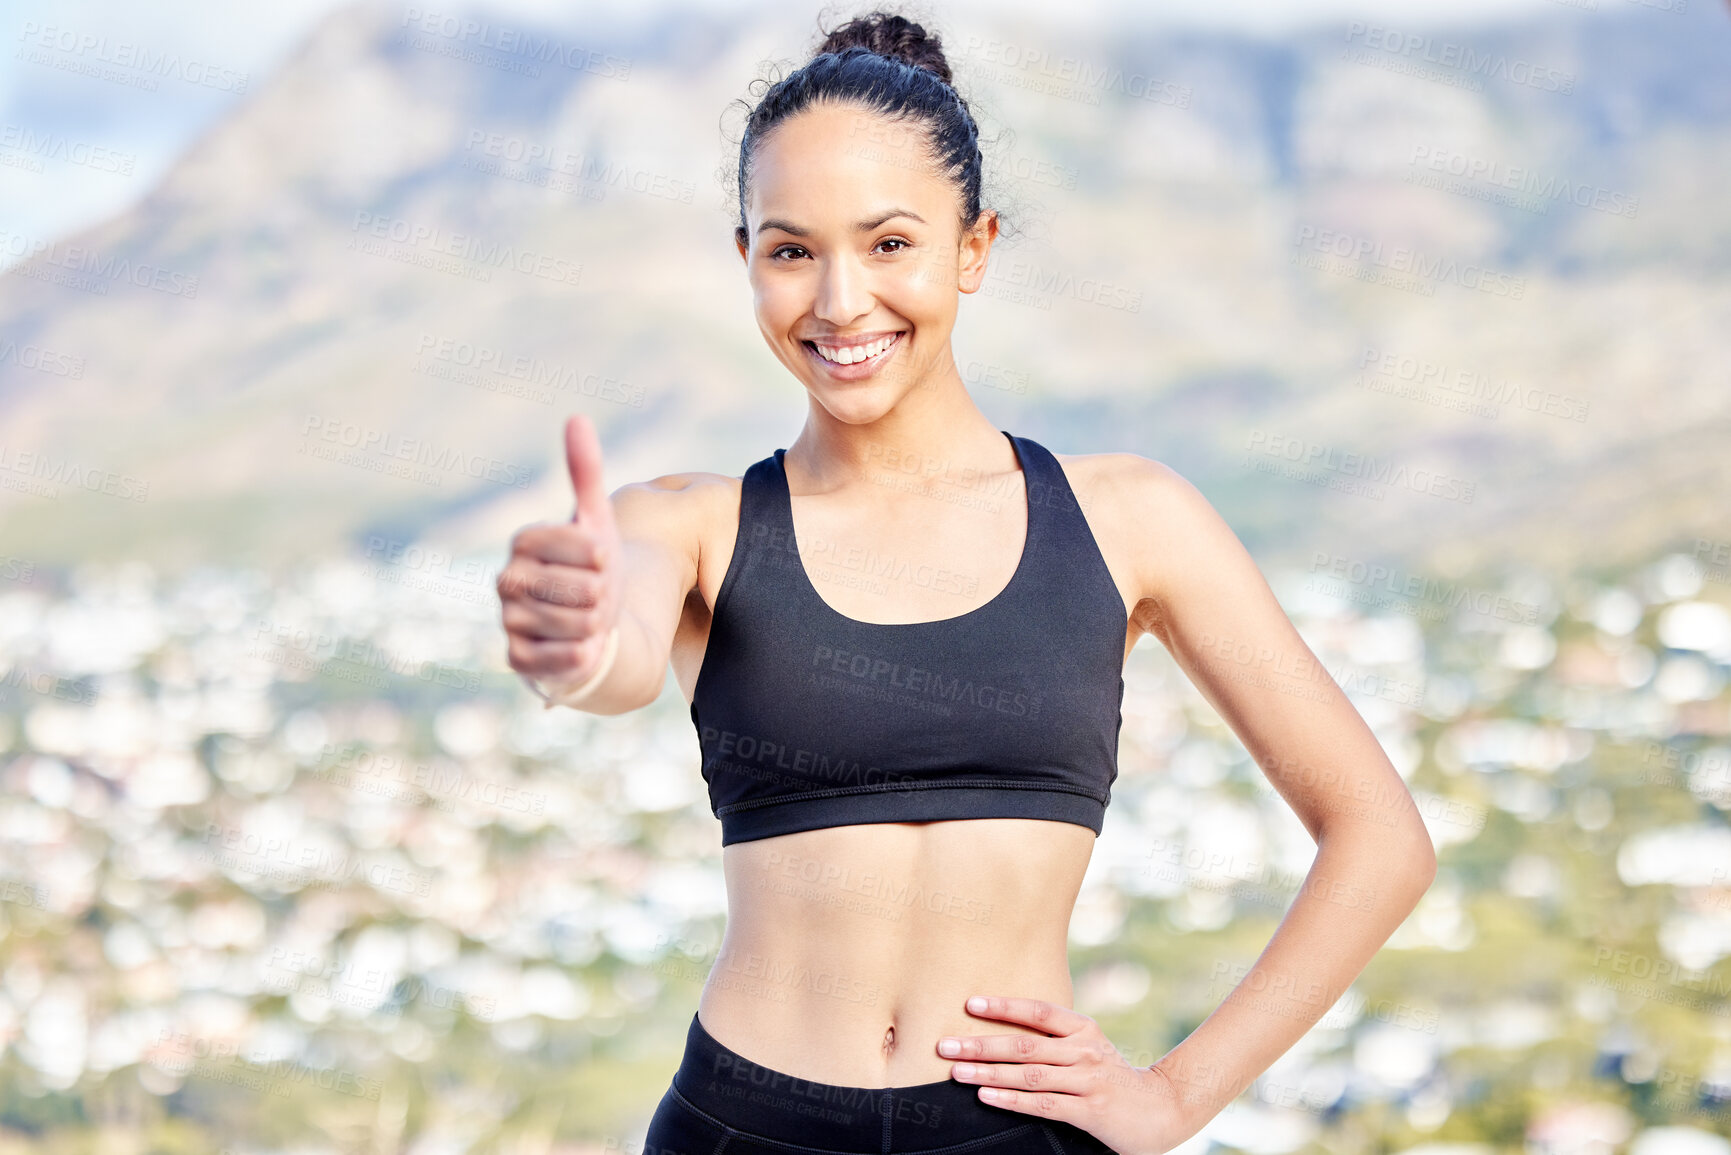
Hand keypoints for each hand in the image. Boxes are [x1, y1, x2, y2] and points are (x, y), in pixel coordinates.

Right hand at [498, 414, 622, 688]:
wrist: (595, 625)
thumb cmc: (594, 567)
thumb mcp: (595, 520)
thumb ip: (584, 472)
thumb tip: (576, 417)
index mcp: (523, 542)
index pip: (580, 546)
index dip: (604, 557)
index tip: (601, 559)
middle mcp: (506, 580)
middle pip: (583, 589)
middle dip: (603, 593)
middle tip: (597, 593)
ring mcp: (508, 621)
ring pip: (576, 624)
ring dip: (598, 623)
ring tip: (593, 618)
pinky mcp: (516, 659)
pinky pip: (558, 659)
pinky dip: (582, 654)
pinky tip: (587, 647)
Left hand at [937, 995, 1190, 1154]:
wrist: (1161, 1109)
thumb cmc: (1111, 1078)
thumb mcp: (1088, 1049)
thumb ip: (1055, 1041)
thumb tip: (1001, 1034)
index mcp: (1083, 1028)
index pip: (1038, 1011)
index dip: (1003, 1006)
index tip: (970, 1003)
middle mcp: (1084, 1050)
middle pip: (1024, 1043)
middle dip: (981, 1044)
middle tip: (945, 1044)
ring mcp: (1088, 1080)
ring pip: (1029, 1074)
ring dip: (988, 1072)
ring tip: (956, 1071)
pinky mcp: (1090, 1110)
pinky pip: (1043, 1103)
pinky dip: (1012, 1099)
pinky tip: (987, 1096)